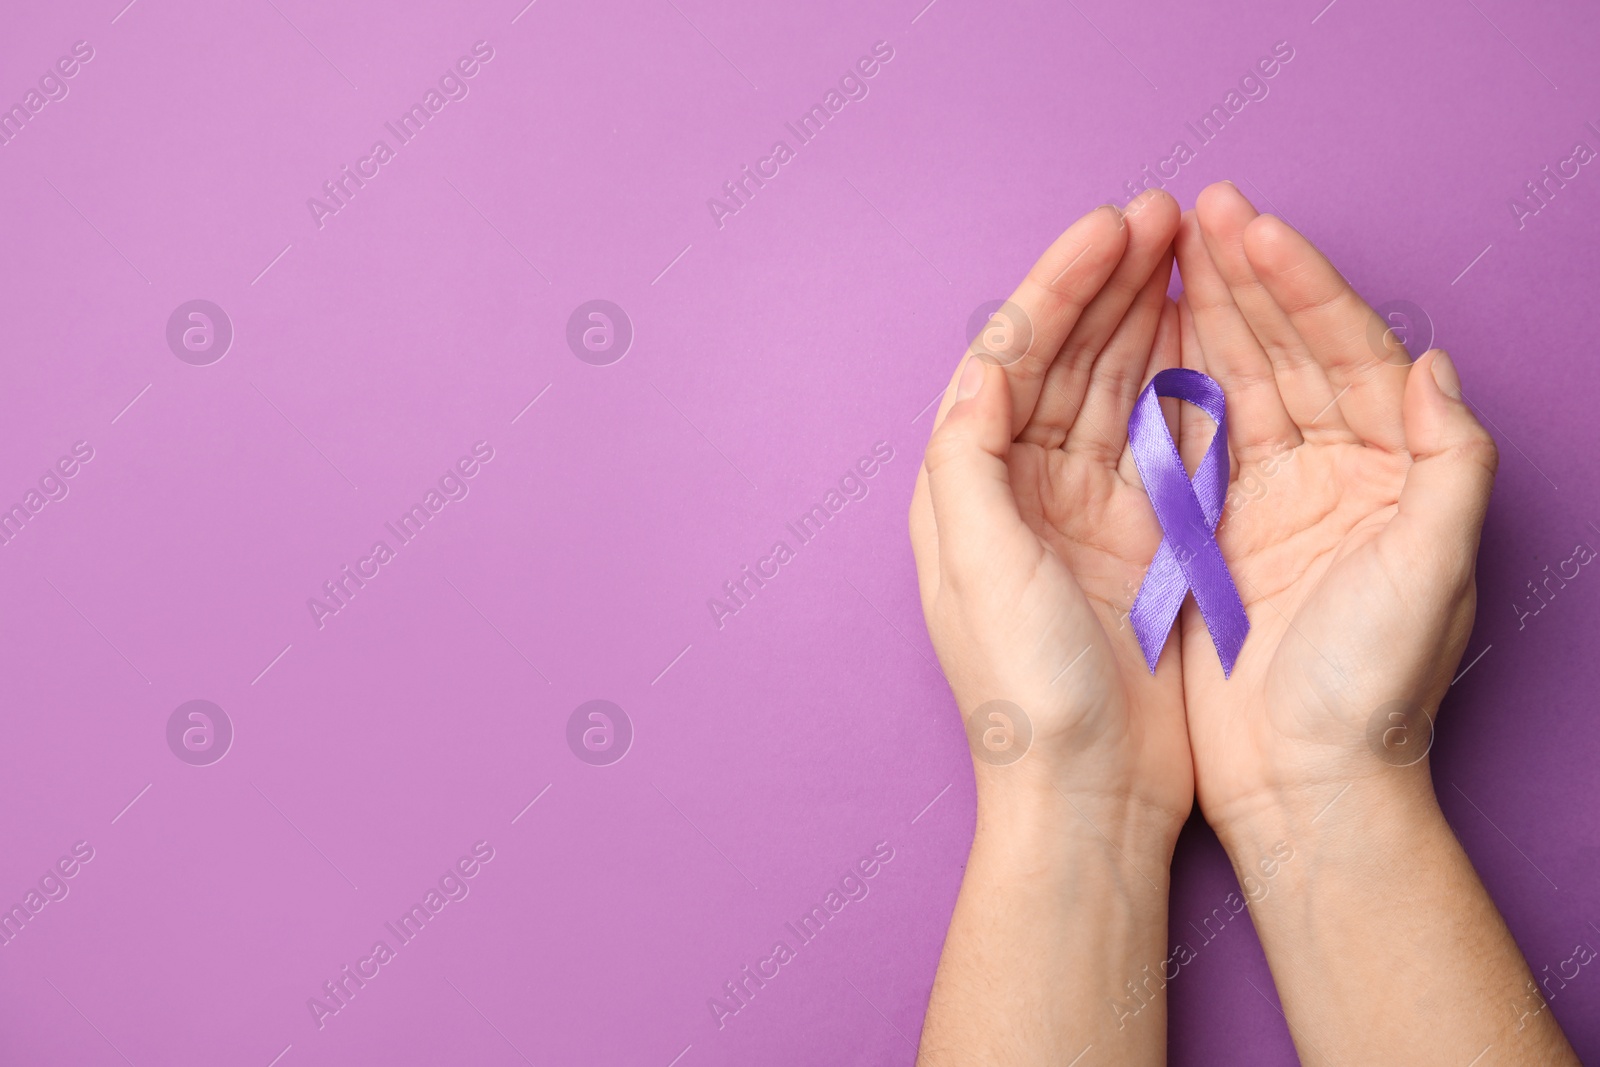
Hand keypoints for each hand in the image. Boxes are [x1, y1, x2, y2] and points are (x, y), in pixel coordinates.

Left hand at [909, 191, 1189, 830]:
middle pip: (1065, 357)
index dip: (1057, 286)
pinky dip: (1181, 382)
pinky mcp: (1140, 537)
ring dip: (1145, 317)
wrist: (1090, 789)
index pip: (1010, 356)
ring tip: (1186, 252)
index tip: (1112, 229)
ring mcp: (1083, 508)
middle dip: (1108, 284)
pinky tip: (1204, 335)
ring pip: (1116, 386)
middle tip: (1164, 216)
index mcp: (967, 485)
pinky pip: (1162, 437)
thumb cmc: (1023, 689)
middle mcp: (1019, 486)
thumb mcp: (977, 567)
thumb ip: (967, 458)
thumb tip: (982, 362)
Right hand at [1171, 180, 1498, 834]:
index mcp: (1391, 470)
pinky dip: (1165, 381)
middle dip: (1240, 276)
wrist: (1302, 783)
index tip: (1249, 226)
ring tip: (1161, 248)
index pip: (1345, 351)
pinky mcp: (1210, 531)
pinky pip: (1187, 435)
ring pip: (1230, 380)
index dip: (1299, 284)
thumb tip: (1436, 366)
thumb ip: (1452, 464)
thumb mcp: (1437, 575)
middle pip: (1283, 349)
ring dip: (1199, 312)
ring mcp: (1267, 497)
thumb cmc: (1373, 690)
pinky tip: (1139, 336)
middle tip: (1195, 210)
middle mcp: (1331, 471)